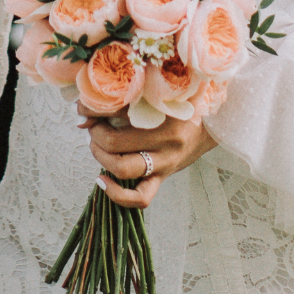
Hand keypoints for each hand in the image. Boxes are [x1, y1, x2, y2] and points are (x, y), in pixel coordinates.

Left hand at [79, 102, 217, 208]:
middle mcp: (165, 142)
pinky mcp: (162, 178)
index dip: (94, 111)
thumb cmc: (181, 106)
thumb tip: (84, 111)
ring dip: (100, 157)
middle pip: (114, 143)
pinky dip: (116, 194)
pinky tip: (101, 181)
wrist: (209, 127)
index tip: (87, 109)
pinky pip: (140, 198)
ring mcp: (164, 163)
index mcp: (163, 115)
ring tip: (97, 147)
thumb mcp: (160, 95)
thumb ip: (127, 97)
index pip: (117, 112)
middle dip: (95, 135)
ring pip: (123, 169)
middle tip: (93, 127)